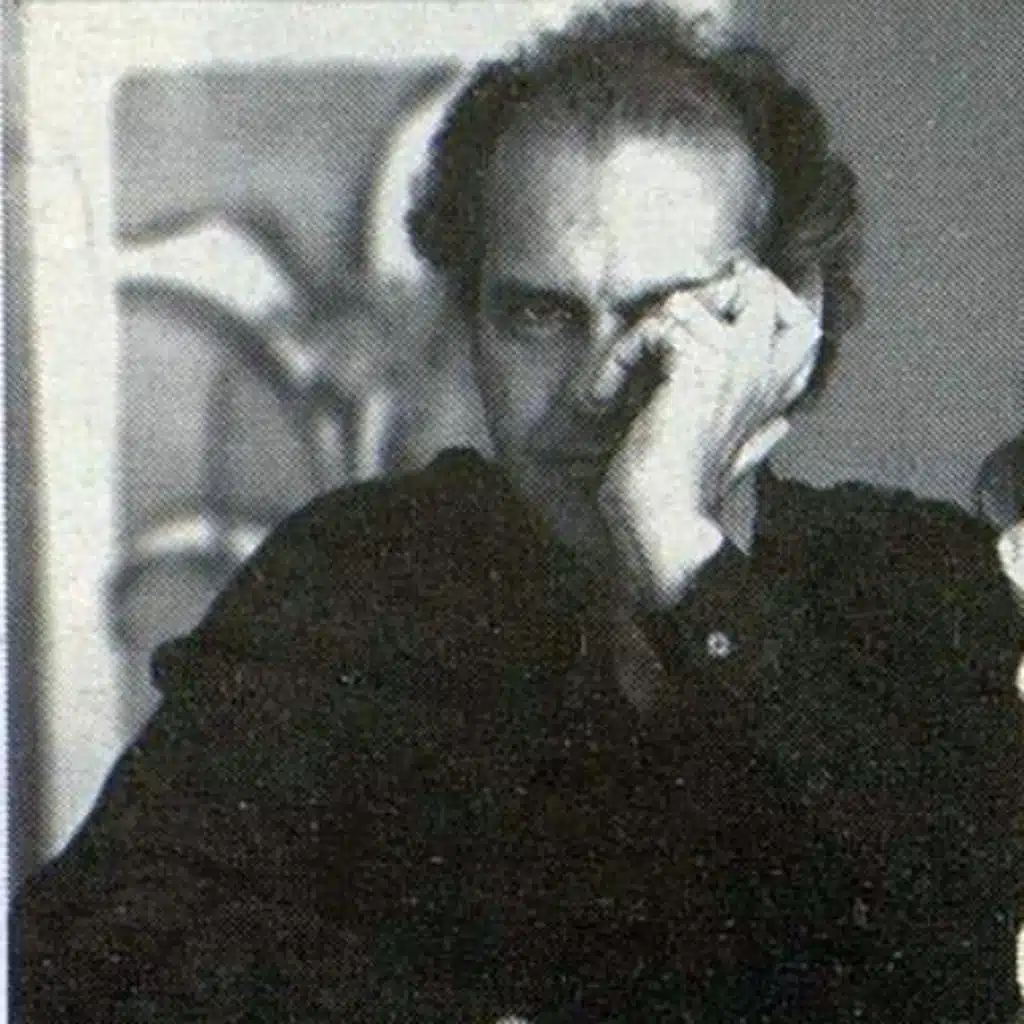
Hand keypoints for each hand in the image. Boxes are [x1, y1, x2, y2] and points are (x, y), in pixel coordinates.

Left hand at [585, 261, 821, 605]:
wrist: (665, 519)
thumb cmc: (687, 495)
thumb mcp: (732, 457)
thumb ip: (761, 436)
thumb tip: (783, 427)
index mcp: (778, 393)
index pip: (800, 316)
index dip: (756, 295)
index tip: (707, 307)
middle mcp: (766, 370)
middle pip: (757, 284)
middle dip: (698, 295)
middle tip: (661, 334)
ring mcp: (738, 363)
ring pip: (688, 300)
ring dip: (639, 337)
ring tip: (622, 379)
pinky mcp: (702, 365)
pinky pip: (655, 325)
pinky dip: (619, 356)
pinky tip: (607, 395)